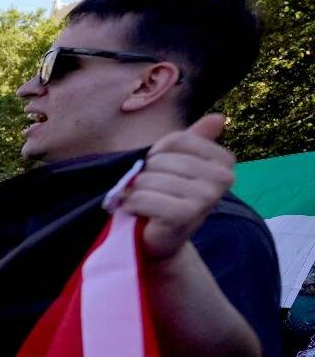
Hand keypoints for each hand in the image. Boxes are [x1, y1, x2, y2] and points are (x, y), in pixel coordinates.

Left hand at [119, 114, 233, 261]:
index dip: (155, 154)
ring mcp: (207, 197)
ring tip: (146, 203)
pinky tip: (141, 213)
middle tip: (152, 192)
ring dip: (137, 192)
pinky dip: (132, 205)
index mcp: (224, 161)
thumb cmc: (168, 196)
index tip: (159, 170)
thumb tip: (219, 117)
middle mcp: (223, 178)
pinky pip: (143, 198)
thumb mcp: (181, 165)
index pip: (175, 140)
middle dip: (145, 176)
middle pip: (160, 160)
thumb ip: (195, 140)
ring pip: (149, 179)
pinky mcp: (186, 215)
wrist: (162, 239)